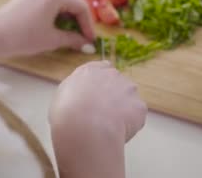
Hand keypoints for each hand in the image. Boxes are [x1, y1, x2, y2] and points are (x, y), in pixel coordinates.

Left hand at [0, 0, 95, 64]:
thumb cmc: (22, 37)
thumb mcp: (51, 39)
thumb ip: (73, 39)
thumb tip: (87, 44)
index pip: (81, 6)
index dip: (89, 24)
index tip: (90, 40)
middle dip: (80, 18)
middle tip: (84, 36)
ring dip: (69, 14)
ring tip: (72, 32)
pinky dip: (57, 10)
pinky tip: (57, 24)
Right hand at [49, 61, 146, 177]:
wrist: (85, 126)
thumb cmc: (66, 112)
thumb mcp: (62, 95)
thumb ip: (76, 91)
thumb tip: (81, 96)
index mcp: (91, 70)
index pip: (103, 69)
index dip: (102, 84)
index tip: (99, 96)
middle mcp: (113, 74)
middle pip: (118, 84)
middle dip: (114, 97)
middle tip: (103, 116)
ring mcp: (129, 89)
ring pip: (129, 100)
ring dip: (123, 110)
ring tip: (110, 127)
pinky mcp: (140, 106)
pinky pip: (137, 116)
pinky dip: (131, 125)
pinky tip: (118, 132)